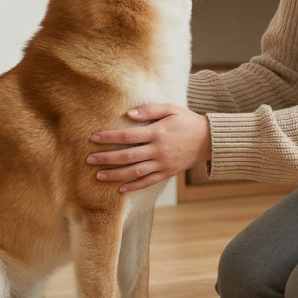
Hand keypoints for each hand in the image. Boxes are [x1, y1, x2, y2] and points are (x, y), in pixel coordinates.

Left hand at [87, 104, 211, 192]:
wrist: (208, 139)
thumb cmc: (187, 121)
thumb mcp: (170, 109)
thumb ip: (149, 110)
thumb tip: (128, 114)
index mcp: (157, 132)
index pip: (127, 136)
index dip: (109, 137)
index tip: (93, 138)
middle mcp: (158, 150)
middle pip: (127, 156)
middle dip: (106, 158)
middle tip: (89, 160)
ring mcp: (162, 163)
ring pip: (135, 172)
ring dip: (115, 175)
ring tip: (99, 176)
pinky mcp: (167, 173)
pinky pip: (148, 182)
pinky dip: (134, 186)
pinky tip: (120, 189)